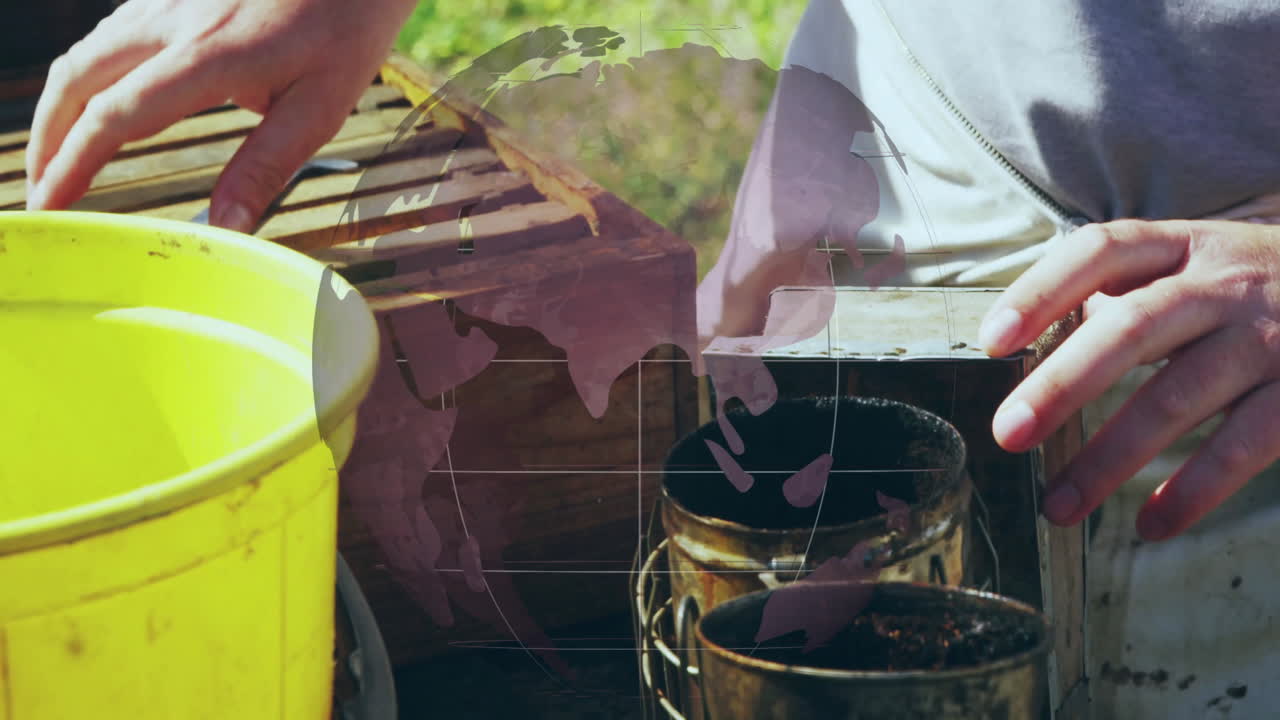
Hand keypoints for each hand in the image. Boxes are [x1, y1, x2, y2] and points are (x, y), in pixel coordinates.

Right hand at [25, 0, 415, 230]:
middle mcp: (172, 19)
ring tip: (61, 156)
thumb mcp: (320, 106)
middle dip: (49, 138)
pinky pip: (115, 32)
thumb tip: (226, 228)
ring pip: (90, 50)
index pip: (116, 115)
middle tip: (42, 191)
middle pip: (78, 77)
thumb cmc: (347, 28)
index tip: (51, 205)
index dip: (74, 163)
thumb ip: (266, 166)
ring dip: (64, 105)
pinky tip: (100, 103)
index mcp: (207, 55)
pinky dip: (91, 73)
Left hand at [979, 219, 1279, 540]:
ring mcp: (1268, 339)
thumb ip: (1123, 294)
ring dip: (1109, 458)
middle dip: (1062, 385)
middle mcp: (1226, 285)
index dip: (1042, 291)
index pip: (1102, 251)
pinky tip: (1150, 525)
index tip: (992, 341)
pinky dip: (1193, 490)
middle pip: (1131, 328)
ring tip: (1059, 505)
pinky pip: (1242, 445)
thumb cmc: (1255, 290)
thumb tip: (1032, 347)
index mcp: (1185, 246)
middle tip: (1007, 434)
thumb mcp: (1197, 266)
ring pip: (1178, 396)